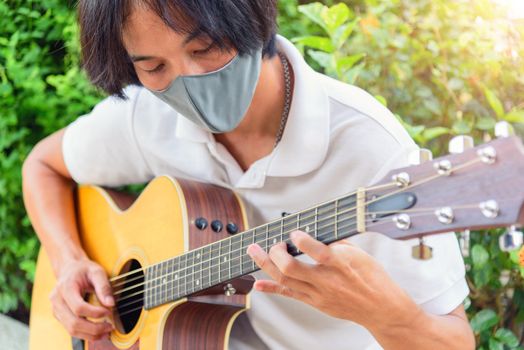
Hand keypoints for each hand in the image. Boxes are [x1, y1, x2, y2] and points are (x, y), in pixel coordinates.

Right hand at [50, 258, 114, 340]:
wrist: (70, 268)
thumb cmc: (84, 269)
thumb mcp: (97, 272)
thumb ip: (104, 287)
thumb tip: (111, 304)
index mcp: (66, 287)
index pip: (79, 307)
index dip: (95, 313)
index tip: (109, 312)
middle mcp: (57, 300)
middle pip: (73, 323)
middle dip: (94, 329)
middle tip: (110, 327)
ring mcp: (56, 309)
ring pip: (71, 329)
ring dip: (90, 335)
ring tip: (106, 332)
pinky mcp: (59, 315)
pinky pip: (71, 329)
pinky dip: (85, 333)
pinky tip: (98, 332)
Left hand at [247, 231, 420, 329]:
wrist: (381, 307)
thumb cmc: (372, 278)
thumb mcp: (358, 253)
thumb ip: (335, 243)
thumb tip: (315, 232)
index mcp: (341, 264)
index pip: (317, 252)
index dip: (302, 240)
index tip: (294, 232)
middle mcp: (327, 280)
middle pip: (291, 269)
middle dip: (275, 253)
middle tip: (274, 243)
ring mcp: (319, 294)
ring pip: (285, 280)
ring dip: (266, 264)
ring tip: (254, 251)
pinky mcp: (315, 302)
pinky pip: (289, 294)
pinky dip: (271, 287)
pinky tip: (258, 283)